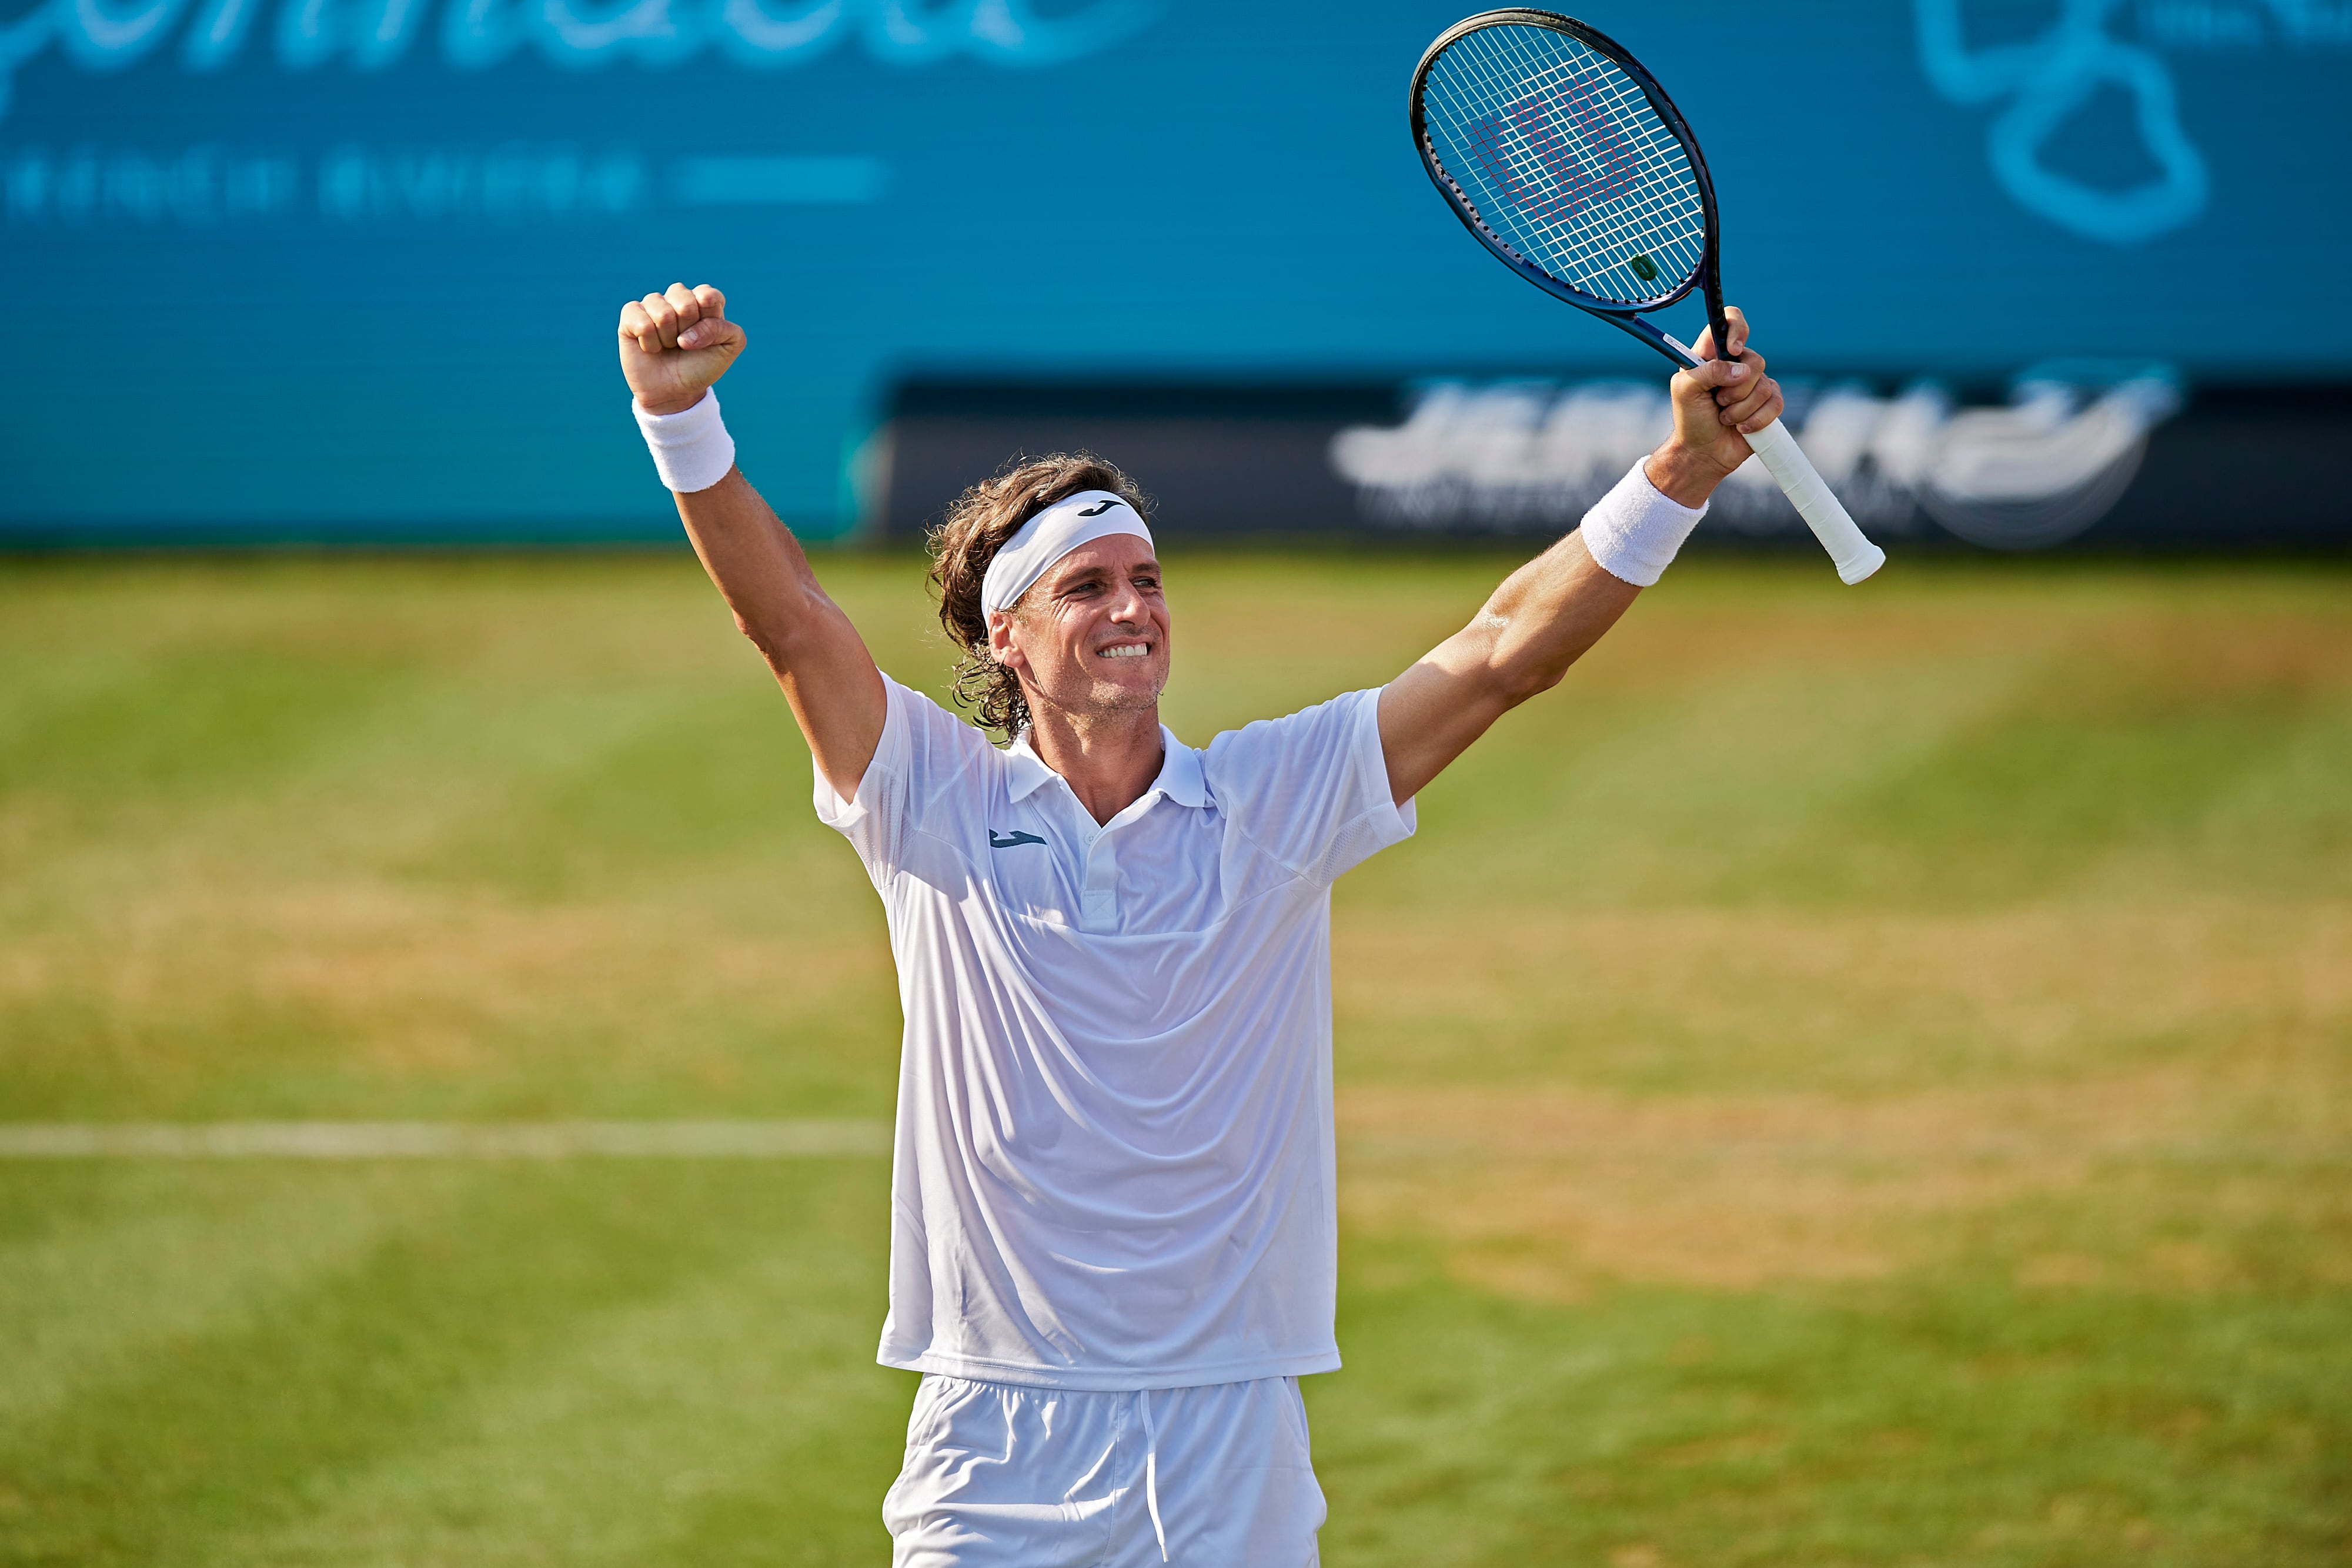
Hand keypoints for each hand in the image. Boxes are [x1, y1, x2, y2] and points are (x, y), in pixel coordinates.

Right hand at [618, 283, 745, 414]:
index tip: (707, 338)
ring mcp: (653, 305)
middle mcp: (677, 298)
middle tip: (685, 344)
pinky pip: (640, 321)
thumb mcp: (728, 348)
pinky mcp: (631, 316)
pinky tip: (651, 348)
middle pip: (685, 300)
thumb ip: (725, 329)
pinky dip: (649, 342)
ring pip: (662, 312)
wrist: (675, 392)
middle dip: (688, 329)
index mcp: (703, 301)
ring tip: (668, 346)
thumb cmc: (701, 367)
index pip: (708, 295)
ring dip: (668, 338)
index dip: (708, 321)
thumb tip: (687, 334)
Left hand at [1644, 305, 1784, 506]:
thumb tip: (1741, 371)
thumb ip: (1707, 371)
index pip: (1730, 321)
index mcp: (1712, 353)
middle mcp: (1736, 364)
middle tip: (1717, 401)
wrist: (1702, 452)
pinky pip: (1775, 404)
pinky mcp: (1768, 403)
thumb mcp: (1685, 390)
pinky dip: (1756, 420)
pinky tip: (1741, 428)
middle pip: (1754, 360)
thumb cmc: (1690, 419)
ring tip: (1725, 418)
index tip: (1732, 350)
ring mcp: (1754, 383)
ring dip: (1741, 409)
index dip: (1737, 329)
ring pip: (1764, 385)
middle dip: (1735, 389)